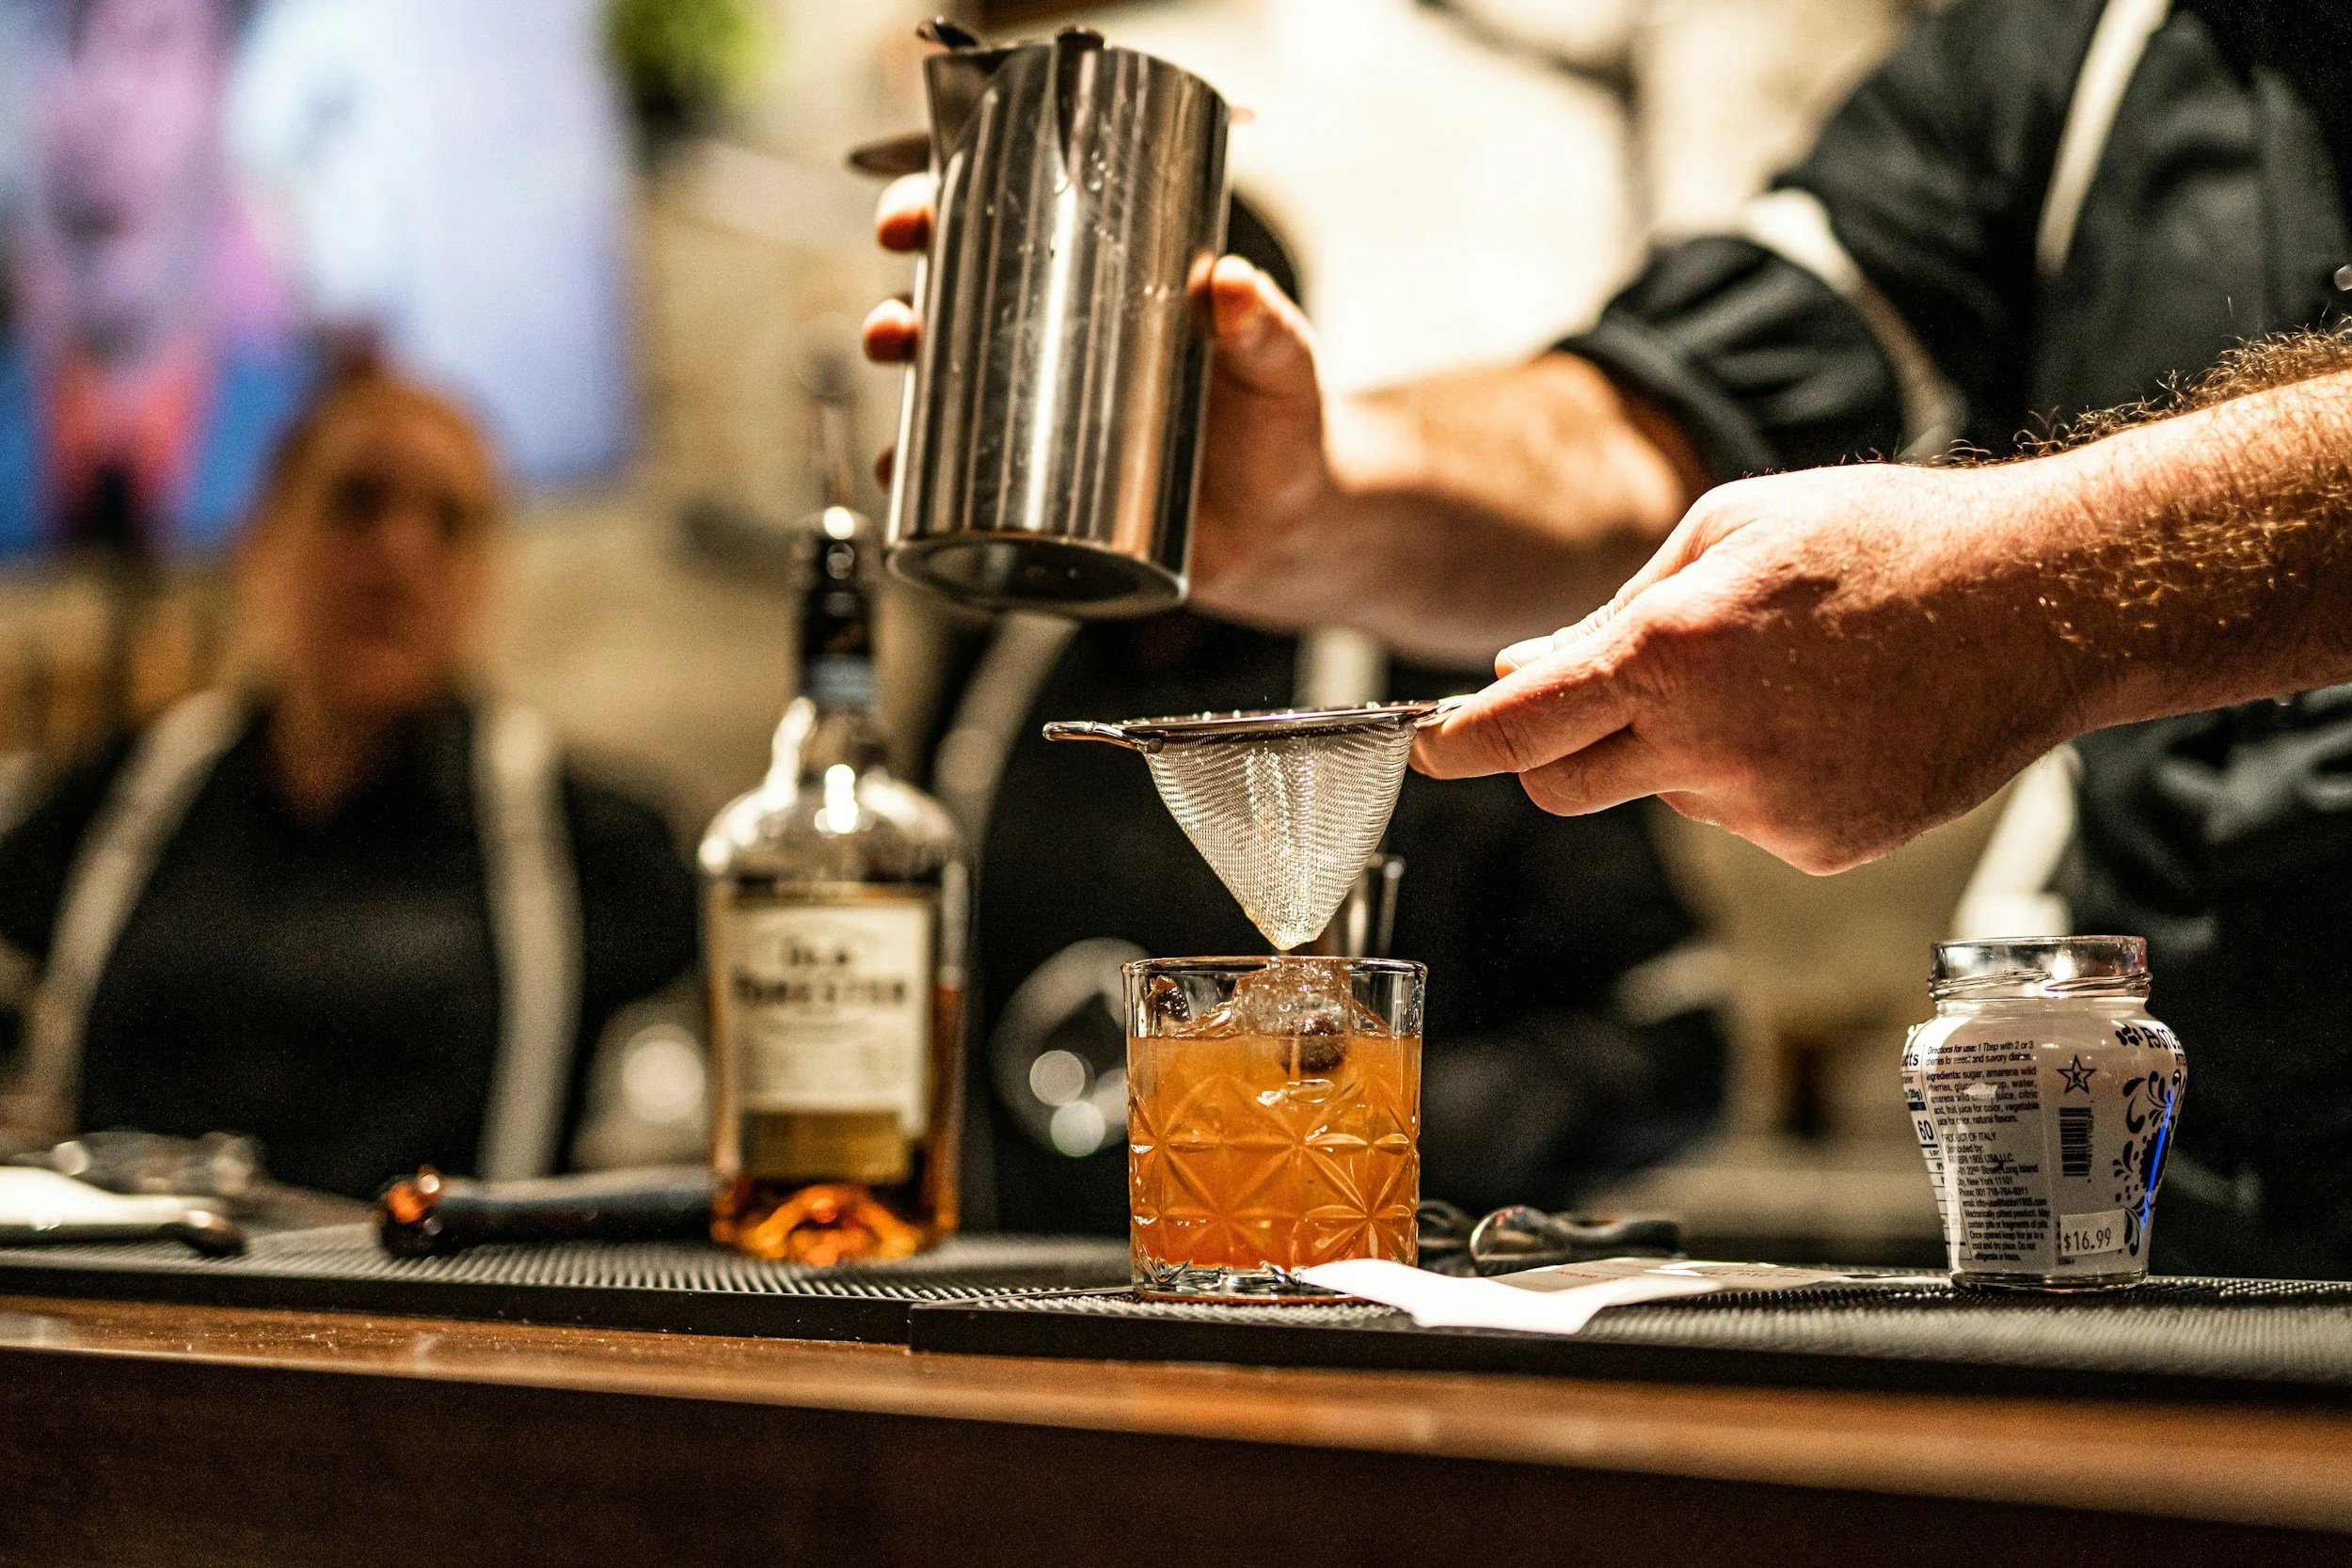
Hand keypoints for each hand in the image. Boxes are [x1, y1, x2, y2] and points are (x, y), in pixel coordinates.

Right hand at [860, 174, 1339, 625]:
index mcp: (1096, 292)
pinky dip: (923, 488)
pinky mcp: (1045, 502)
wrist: (1289, 527)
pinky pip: (965, 493)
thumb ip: (1263, 327)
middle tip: (898, 327)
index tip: (914, 217)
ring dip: (902, 400)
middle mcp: (1052, 354)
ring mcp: (1041, 430)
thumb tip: (1232, 285)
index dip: (940, 214)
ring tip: (900, 414)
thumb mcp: (1279, 363)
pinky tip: (902, 484)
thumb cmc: (1281, 426)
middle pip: (949, 315)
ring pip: (944, 400)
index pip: (1001, 233)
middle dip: (900, 311)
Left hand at [1411, 461, 2088, 872]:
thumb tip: (1517, 670)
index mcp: (1668, 655)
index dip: (1456, 745)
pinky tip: (1827, 718)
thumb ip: (1609, 612)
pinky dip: (1757, 776)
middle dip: (1552, 751)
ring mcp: (1767, 810)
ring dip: (1678, 749)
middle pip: (1562, 787)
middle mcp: (1707, 747)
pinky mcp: (1820, 846)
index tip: (1429, 749)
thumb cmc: (1881, 540)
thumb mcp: (1728, 530)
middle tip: (1600, 698)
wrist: (2042, 603)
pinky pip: (1743, 818)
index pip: (1514, 731)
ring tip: (1779, 676)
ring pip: (1662, 796)